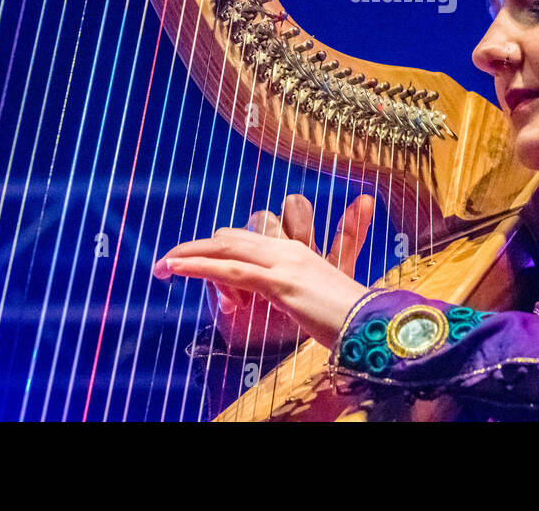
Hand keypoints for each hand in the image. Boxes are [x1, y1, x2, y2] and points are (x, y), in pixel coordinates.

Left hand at [153, 193, 374, 349]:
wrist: (374, 327)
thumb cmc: (354, 315)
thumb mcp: (333, 287)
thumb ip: (335, 253)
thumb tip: (356, 212)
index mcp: (298, 249)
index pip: (249, 236)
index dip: (223, 251)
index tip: (206, 274)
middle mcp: (290, 249)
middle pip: (233, 237)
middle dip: (200, 248)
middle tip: (172, 263)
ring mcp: (285, 262)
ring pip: (227, 247)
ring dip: (190, 254)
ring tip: (164, 264)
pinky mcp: (280, 283)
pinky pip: (231, 270)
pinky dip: (198, 266)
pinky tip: (174, 267)